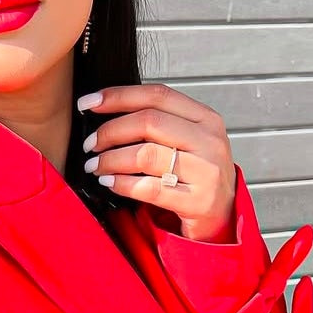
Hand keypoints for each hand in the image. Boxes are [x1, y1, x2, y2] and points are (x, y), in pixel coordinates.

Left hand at [79, 82, 236, 242]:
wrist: (222, 216)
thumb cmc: (196, 176)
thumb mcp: (188, 141)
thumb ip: (159, 123)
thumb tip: (107, 109)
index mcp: (205, 119)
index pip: (157, 95)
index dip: (119, 96)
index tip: (89, 103)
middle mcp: (209, 141)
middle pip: (149, 122)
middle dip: (110, 131)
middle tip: (91, 145)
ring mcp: (207, 171)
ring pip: (146, 154)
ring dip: (111, 160)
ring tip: (96, 166)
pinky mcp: (198, 201)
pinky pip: (149, 188)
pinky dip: (122, 184)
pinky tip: (110, 182)